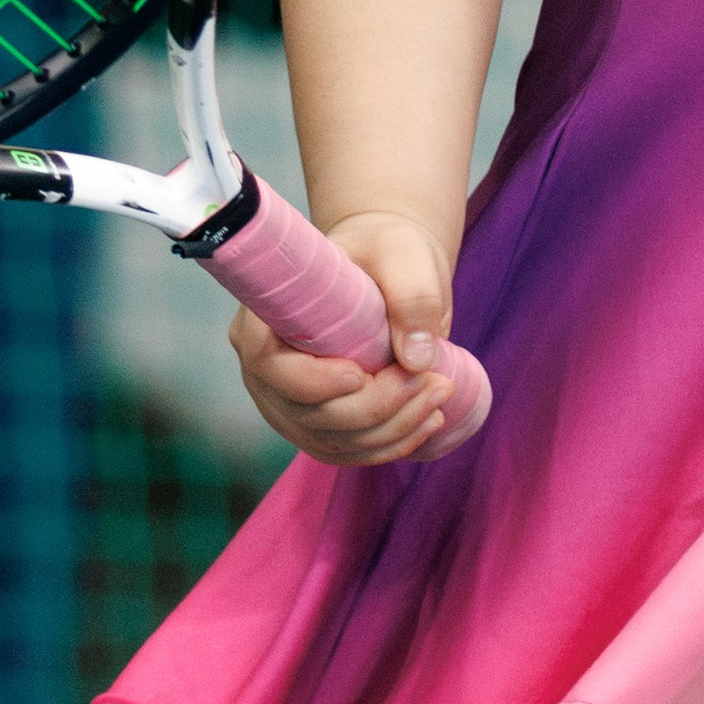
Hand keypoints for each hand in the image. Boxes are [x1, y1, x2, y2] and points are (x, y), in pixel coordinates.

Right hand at [228, 209, 466, 468]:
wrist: (387, 270)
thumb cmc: (384, 252)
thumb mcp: (402, 254)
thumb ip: (412, 295)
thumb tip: (417, 357)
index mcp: (264, 315)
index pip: (266, 364)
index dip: (310, 381)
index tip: (360, 373)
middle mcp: (264, 367)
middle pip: (306, 412)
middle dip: (374, 408)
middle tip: (433, 382)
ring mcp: (286, 403)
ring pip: (330, 440)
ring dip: (390, 430)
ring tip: (439, 398)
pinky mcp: (314, 425)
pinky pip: (346, 451)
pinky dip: (389, 445)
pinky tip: (428, 421)